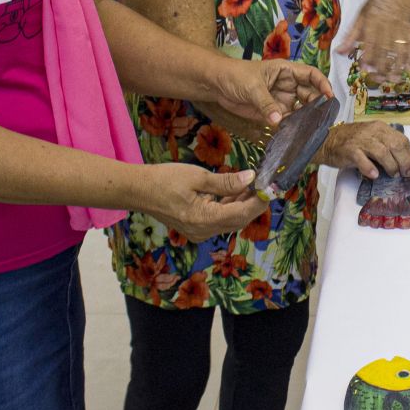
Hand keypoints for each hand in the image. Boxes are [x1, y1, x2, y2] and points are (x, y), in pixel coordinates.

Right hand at [142, 163, 268, 242]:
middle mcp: (204, 231)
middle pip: (238, 221)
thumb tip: (251, 178)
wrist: (139, 191)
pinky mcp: (195, 229)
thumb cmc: (165, 180)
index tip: (271, 188)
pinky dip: (229, 207)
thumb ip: (226, 181)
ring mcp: (199, 232)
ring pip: (229, 221)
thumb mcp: (198, 176)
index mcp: (205, 219)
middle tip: (264, 185)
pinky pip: (219, 220)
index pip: (242, 213)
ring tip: (251, 185)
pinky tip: (234, 192)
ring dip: (242, 205)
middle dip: (253, 204)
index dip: (259, 202)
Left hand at [210, 58, 333, 133]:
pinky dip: (292, 126)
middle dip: (317, 105)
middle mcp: (287, 85)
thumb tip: (278, 119)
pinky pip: (287, 120)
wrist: (217, 85)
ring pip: (300, 109)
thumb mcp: (252, 87)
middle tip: (322, 118)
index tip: (329, 96)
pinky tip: (297, 133)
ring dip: (306, 118)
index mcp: (286, 71)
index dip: (322, 84)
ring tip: (312, 128)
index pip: (311, 74)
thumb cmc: (235, 75)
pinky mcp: (273, 112)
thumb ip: (266, 103)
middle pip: (309, 94)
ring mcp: (281, 99)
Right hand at [319, 121, 409, 178]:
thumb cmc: (353, 141)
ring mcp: (361, 140)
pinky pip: (362, 160)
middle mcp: (373, 132)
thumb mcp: (372, 137)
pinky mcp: (350, 150)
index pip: (402, 140)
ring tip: (393, 175)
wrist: (327, 140)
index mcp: (381, 128)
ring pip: (383, 153)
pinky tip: (374, 175)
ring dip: (391, 166)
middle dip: (404, 162)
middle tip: (405, 174)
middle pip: (395, 146)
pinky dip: (370, 169)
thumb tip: (405, 161)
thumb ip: (387, 145)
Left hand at [335, 0, 409, 85]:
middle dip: (382, 64)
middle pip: (385, 47)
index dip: (368, 55)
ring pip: (400, 48)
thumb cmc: (378, 4)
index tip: (365, 68)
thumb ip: (351, 35)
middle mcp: (388, 25)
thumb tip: (338, 52)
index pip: (371, 40)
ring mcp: (402, 28)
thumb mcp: (362, 15)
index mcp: (373, 20)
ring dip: (398, 64)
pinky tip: (409, 69)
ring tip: (393, 79)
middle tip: (377, 78)